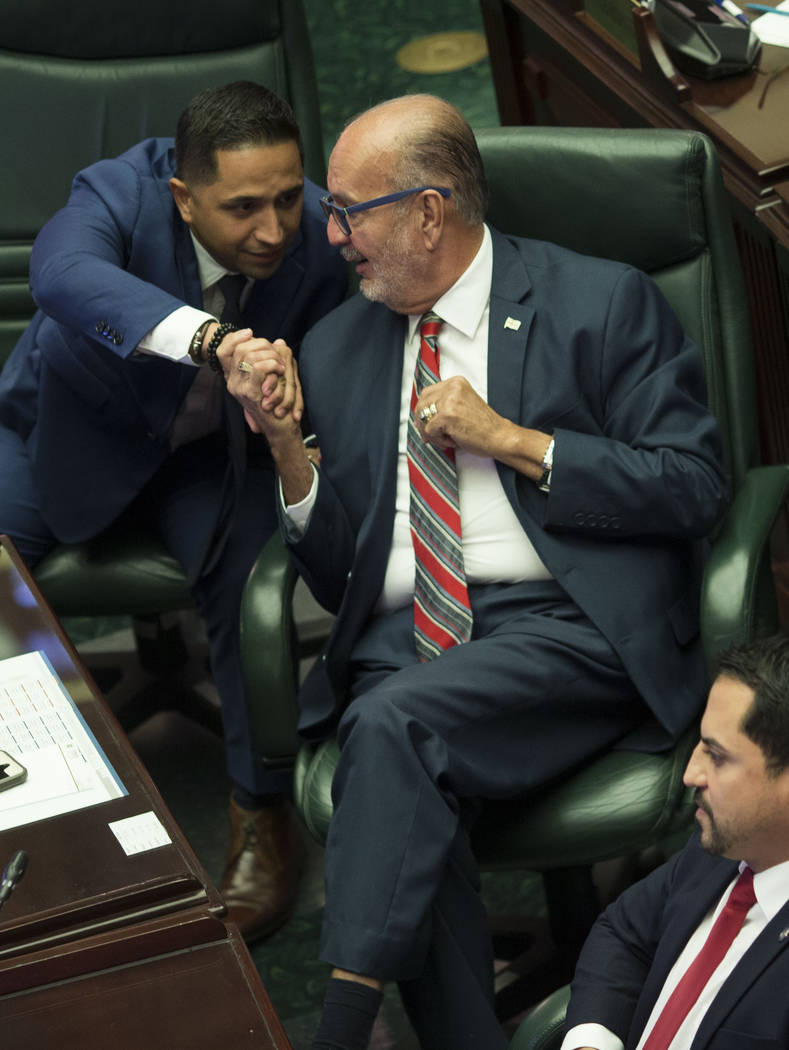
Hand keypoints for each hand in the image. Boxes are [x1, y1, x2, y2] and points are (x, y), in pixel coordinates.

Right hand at [223, 333, 303, 434]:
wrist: (281, 429)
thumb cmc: (279, 405)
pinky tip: (280, 371)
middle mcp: (232, 382)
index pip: (223, 350)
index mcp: (234, 377)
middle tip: (277, 355)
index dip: (235, 337)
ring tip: (281, 365)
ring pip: (250, 356)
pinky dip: (272, 364)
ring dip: (270, 355)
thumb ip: (274, 361)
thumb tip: (280, 342)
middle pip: (240, 348)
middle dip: (262, 345)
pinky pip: (258, 367)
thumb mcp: (276, 379)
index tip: (250, 333)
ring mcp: (239, 388)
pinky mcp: (249, 393)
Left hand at [414, 375, 550, 482]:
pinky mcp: (446, 415)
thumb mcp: (462, 405)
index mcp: (456, 382)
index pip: (426, 394)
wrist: (499, 437)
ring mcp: (449, 401)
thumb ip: (443, 405)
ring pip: (423, 419)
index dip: (425, 411)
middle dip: (424, 423)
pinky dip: (438, 440)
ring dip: (432, 433)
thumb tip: (418, 419)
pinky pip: (429, 431)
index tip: (429, 424)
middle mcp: (451, 387)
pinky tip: (453, 440)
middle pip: (421, 405)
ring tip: (448, 437)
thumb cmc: (483, 426)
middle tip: (434, 436)